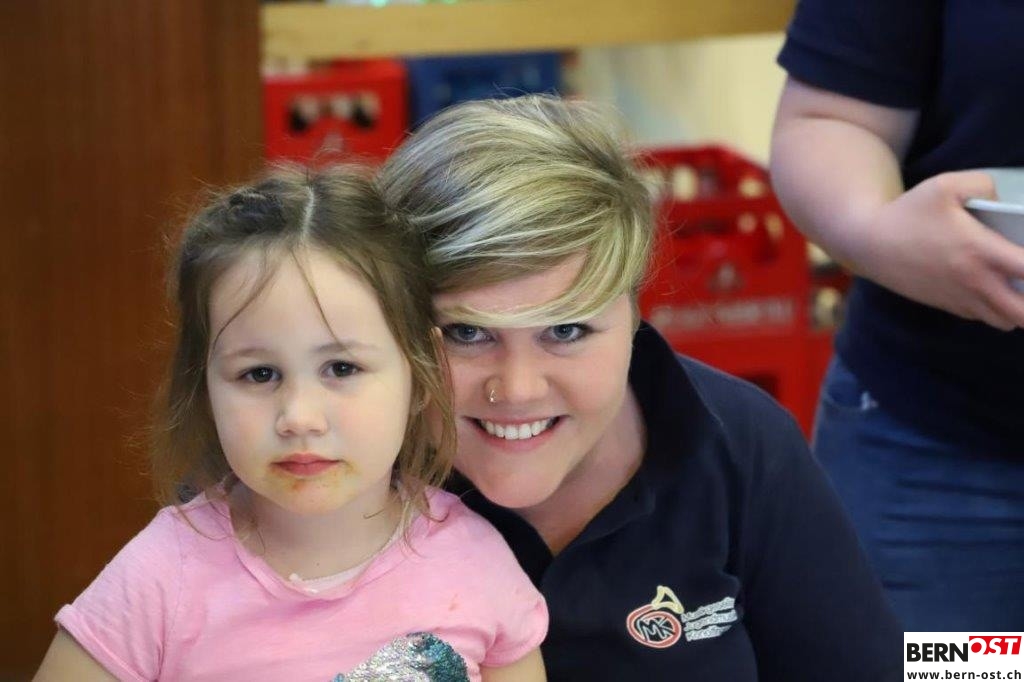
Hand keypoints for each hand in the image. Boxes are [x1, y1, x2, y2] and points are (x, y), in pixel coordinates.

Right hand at [856, 171, 1023, 330]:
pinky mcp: (947, 305)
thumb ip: (984, 185)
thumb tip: (1004, 202)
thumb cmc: (907, 213)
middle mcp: (974, 281)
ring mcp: (960, 298)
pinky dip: (997, 309)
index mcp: (979, 251)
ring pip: (1007, 321)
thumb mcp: (945, 185)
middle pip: (1023, 313)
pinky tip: (993, 289)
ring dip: (1019, 309)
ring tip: (1018, 288)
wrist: (868, 244)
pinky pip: (984, 317)